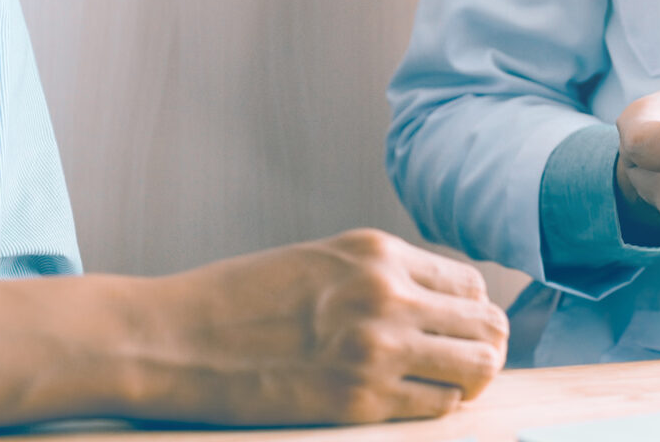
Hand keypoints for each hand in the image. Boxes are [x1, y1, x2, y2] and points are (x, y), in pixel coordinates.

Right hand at [117, 229, 507, 424]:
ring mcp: (376, 350)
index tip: (459, 327)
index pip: (470, 284)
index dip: (472, 310)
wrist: (173, 338)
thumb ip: (379, 275)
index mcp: (377, 252)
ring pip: (476, 369)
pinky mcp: (358, 401)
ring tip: (448, 382)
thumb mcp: (320, 261)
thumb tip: (437, 302)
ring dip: (470, 378)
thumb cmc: (238, 299)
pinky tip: (410, 399)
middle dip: (485, 345)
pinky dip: (436, 405)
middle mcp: (387, 295)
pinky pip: (437, 406)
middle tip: (468, 360)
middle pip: (486, 325)